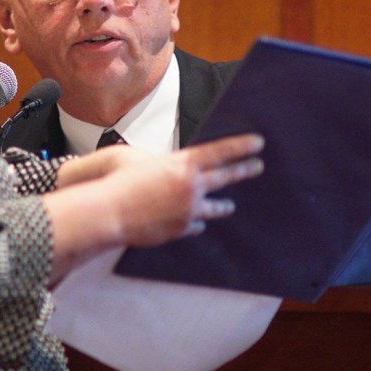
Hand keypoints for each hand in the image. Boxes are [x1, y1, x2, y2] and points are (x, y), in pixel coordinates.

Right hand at [43, 133, 263, 281]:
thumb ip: (169, 165)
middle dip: (244, 170)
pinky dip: (196, 221)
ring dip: (223, 205)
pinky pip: (196, 224)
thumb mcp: (145, 160)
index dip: (241, 146)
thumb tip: (180, 171)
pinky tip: (198, 222)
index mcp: (183, 164)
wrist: (111, 212)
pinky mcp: (182, 228)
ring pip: (216, 207)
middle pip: (225, 176)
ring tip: (230, 205)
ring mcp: (189, 209)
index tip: (258, 143)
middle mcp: (191, 185)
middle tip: (258, 166)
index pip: (220, 151)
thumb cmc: (121, 181)